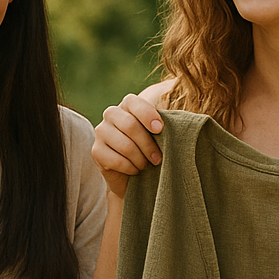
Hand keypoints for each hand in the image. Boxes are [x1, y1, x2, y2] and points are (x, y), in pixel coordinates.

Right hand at [92, 80, 172, 198]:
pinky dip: (130, 168)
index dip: (147, 115)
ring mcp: (100, 132)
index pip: (133, 102)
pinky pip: (116, 160)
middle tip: (158, 159)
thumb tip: (182, 122)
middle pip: (130, 126)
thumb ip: (166, 125)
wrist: (134, 177)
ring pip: (124, 145)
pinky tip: (135, 171)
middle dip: (148, 145)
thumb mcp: (160, 136)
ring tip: (147, 166)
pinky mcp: (96, 151)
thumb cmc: (151, 150)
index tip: (160, 129)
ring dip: (140, 159)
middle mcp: (111, 114)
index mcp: (127, 105)